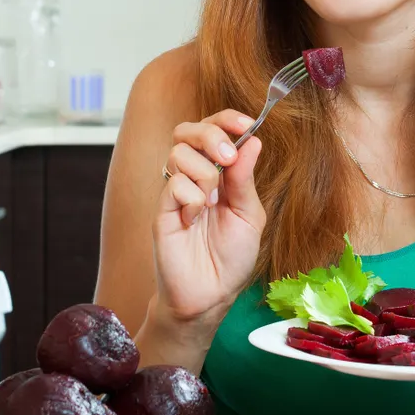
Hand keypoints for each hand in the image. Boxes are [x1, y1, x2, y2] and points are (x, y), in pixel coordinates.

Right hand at [152, 110, 265, 328]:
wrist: (210, 295)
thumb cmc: (231, 258)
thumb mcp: (250, 215)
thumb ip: (245, 179)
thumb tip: (253, 141)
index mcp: (218, 173)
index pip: (214, 129)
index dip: (227, 119)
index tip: (247, 124)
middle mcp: (194, 176)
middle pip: (188, 130)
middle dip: (211, 135)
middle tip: (227, 158)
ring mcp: (175, 191)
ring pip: (179, 152)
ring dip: (204, 172)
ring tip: (213, 202)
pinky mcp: (162, 209)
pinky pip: (173, 183)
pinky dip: (191, 198)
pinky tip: (195, 218)